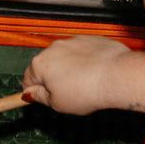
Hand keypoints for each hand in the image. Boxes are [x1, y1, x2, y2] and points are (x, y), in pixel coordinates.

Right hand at [22, 38, 144, 114]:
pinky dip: (86, 61)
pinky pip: (82, 51)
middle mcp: (53, 48)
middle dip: (54, 78)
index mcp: (40, 64)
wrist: (116, 76)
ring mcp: (72, 41)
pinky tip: (96, 72)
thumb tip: (30, 94)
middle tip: (69, 94)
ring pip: (65, 57)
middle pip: (47, 66)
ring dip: (70, 68)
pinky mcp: (89, 39)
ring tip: (86, 83)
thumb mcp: (58, 104)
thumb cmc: (86, 91)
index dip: (35, 91)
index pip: (28, 79)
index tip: (44, 97)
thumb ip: (40, 97)